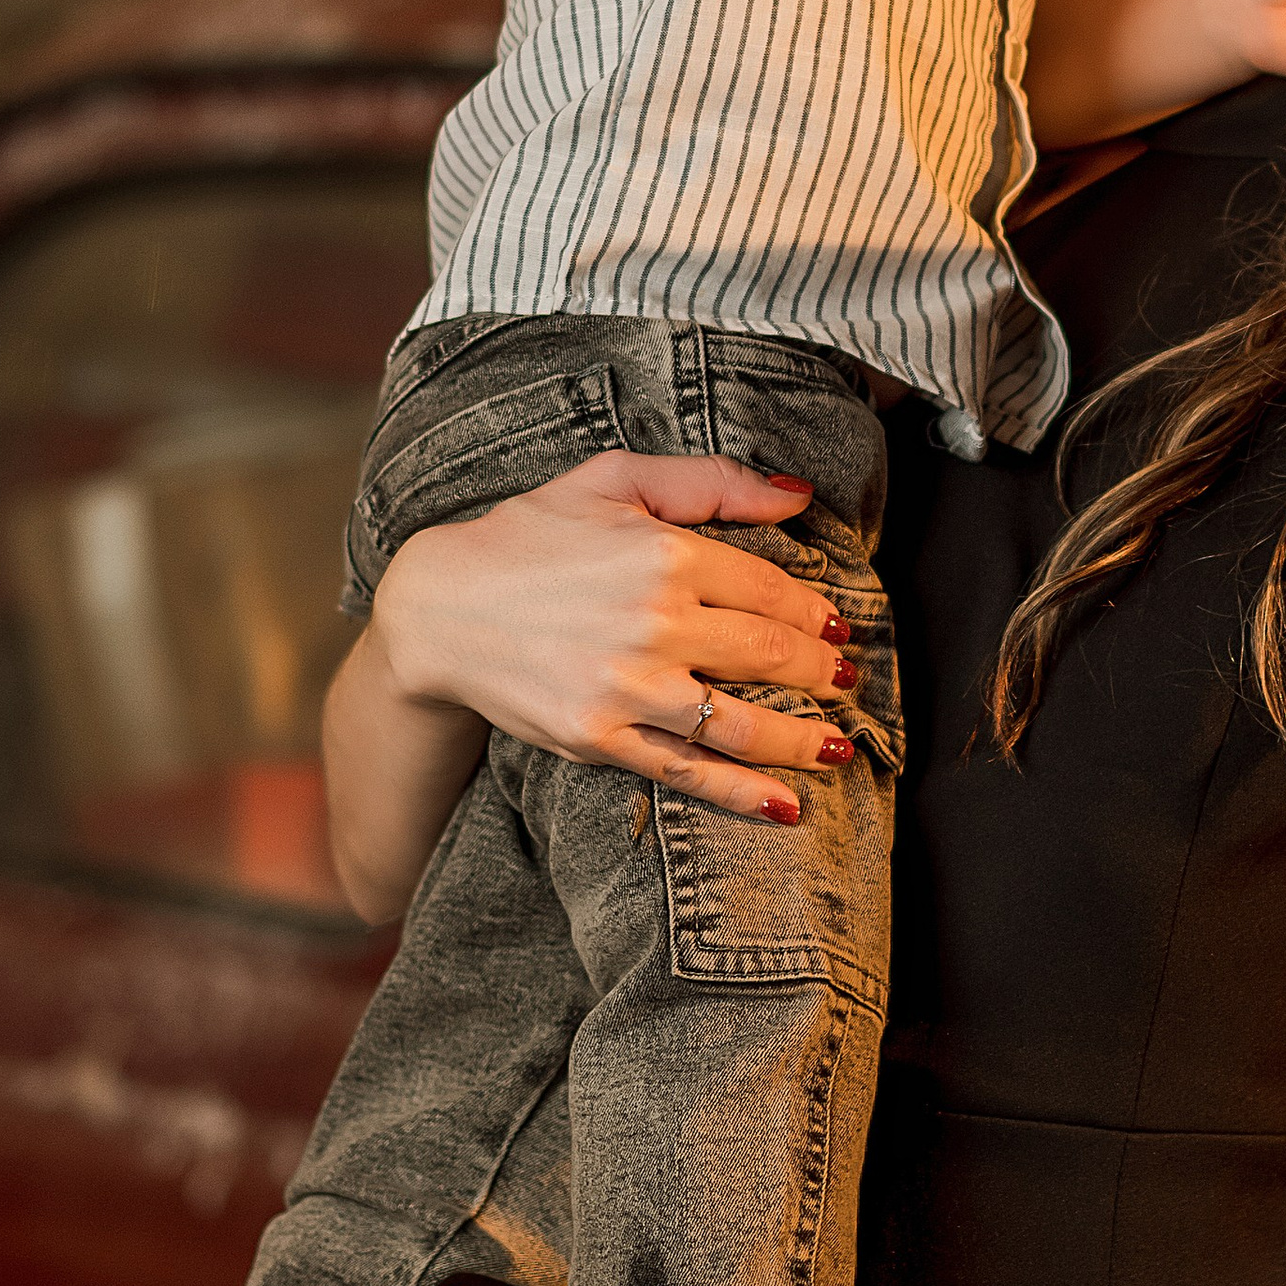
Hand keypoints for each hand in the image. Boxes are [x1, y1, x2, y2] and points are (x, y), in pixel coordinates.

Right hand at [373, 450, 863, 822]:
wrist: (439, 606)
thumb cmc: (530, 533)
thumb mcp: (614, 480)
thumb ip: (711, 482)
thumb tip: (800, 495)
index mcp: (664, 552)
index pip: (769, 589)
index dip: (813, 611)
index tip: (838, 627)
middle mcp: (654, 621)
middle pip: (766, 654)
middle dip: (818, 671)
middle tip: (846, 680)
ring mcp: (626, 687)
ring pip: (740, 723)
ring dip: (801, 739)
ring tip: (838, 745)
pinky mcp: (598, 738)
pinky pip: (687, 772)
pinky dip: (742, 794)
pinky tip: (786, 805)